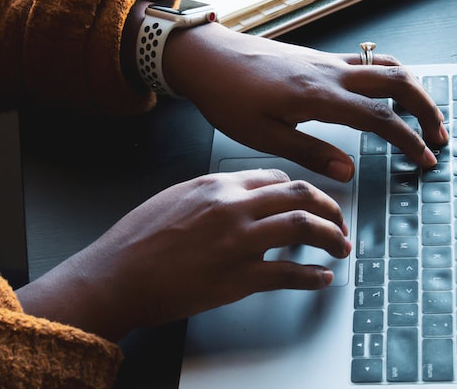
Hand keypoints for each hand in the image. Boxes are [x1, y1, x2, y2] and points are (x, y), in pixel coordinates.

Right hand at [16, 169, 350, 341]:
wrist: (115, 276)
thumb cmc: (136, 241)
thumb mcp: (174, 198)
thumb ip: (212, 194)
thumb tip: (240, 198)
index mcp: (217, 185)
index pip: (276, 178)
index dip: (301, 191)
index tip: (310, 203)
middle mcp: (233, 207)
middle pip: (300, 195)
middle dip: (330, 208)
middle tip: (339, 222)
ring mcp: (238, 242)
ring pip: (304, 227)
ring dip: (332, 237)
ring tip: (341, 247)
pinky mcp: (238, 278)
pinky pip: (289, 274)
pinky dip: (313, 277)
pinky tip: (321, 279)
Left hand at [164, 23, 448, 180]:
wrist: (207, 57)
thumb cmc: (228, 97)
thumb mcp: (263, 136)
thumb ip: (310, 153)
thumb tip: (350, 173)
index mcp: (319, 96)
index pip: (380, 118)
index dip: (408, 140)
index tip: (425, 160)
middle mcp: (331, 73)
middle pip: (398, 81)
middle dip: (427, 108)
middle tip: (439, 136)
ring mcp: (327, 61)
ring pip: (387, 66)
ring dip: (413, 89)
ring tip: (424, 116)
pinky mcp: (320, 58)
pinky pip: (368, 62)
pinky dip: (391, 77)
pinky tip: (389, 95)